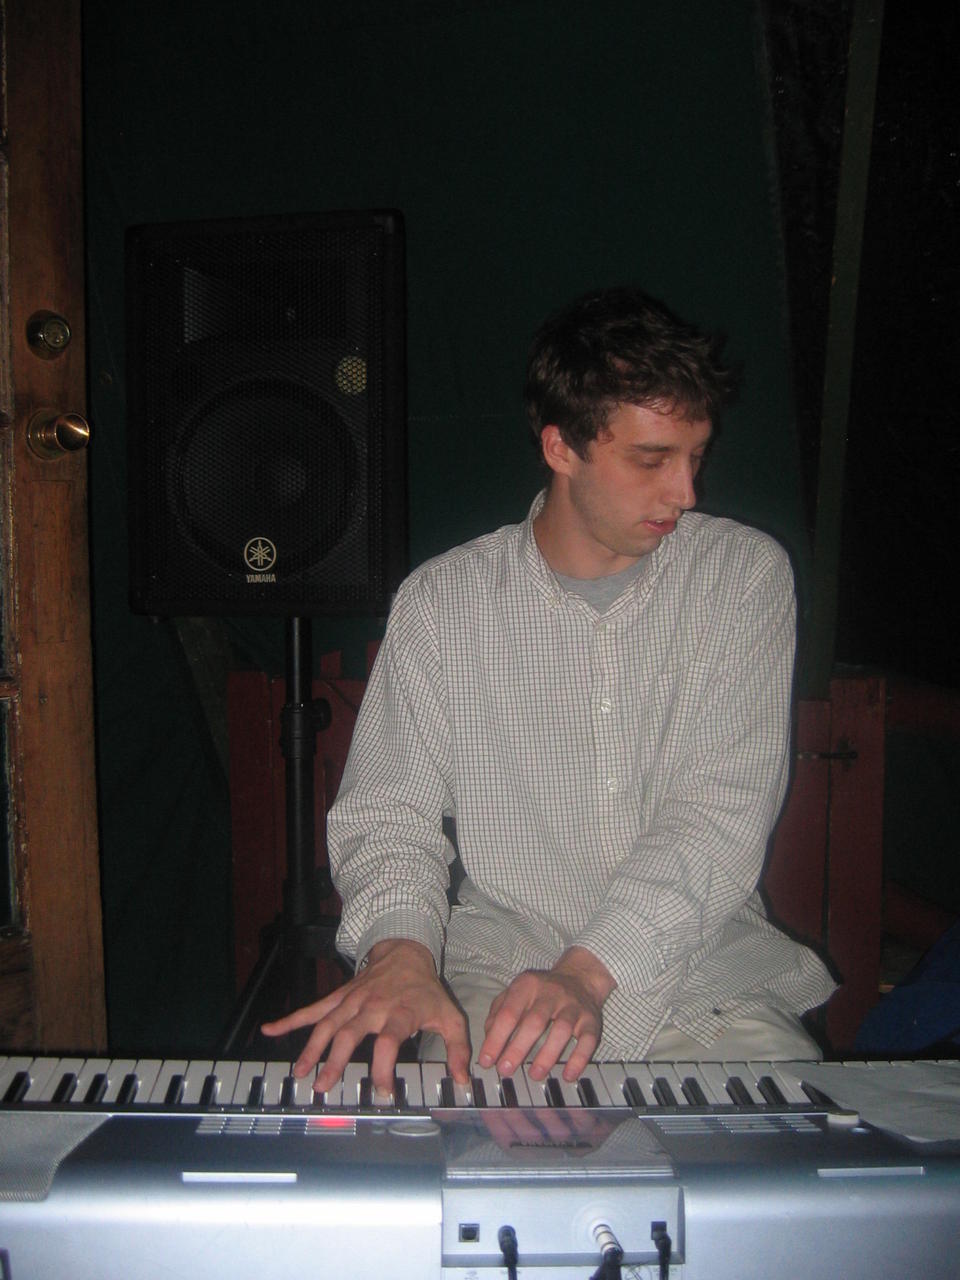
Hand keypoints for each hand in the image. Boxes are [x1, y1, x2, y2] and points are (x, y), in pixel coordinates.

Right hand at [260, 938, 470, 1094]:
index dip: (384, 1066)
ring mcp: (352, 1000)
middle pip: (350, 1032)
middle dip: (336, 1059)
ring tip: (299, 1072)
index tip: (381, 1092)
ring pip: (327, 1023)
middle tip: (323, 1086)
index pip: (390, 1040)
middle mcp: (373, 1006)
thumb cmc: (426, 991)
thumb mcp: (450, 1017)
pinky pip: (313, 1008)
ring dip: (311, 1047)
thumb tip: (463, 1079)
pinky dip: (291, 1019)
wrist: (406, 953)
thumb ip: (458, 1049)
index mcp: (401, 1013)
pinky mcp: (340, 996)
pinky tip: (270, 1030)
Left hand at [477, 946, 614, 1082]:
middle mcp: (551, 993)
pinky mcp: (591, 1019)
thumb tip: (488, 1039)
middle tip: (505, 1070)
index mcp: (527, 986)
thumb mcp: (516, 992)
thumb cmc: (540, 992)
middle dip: (518, 1048)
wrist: (579, 978)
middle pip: (534, 1022)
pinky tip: (568, 1075)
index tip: (486, 1061)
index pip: (508, 1013)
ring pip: (561, 1030)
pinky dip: (579, 1058)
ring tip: (534, 1075)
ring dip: (547, 1055)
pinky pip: (588, 1040)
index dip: (496, 1038)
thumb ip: (499, 1012)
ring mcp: (573, 1006)